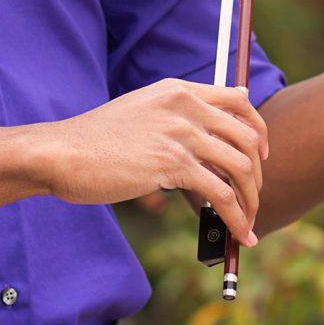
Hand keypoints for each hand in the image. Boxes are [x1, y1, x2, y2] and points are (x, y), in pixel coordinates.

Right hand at [39, 78, 270, 245]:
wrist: (62, 152)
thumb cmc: (95, 141)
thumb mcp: (140, 112)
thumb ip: (174, 117)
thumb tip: (205, 141)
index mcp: (177, 90)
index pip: (239, 100)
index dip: (258, 130)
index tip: (261, 154)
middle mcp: (184, 106)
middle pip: (246, 137)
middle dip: (257, 174)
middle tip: (253, 198)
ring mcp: (179, 133)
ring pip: (240, 168)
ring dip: (251, 201)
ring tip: (248, 222)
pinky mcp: (172, 163)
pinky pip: (221, 195)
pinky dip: (236, 218)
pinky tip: (240, 235)